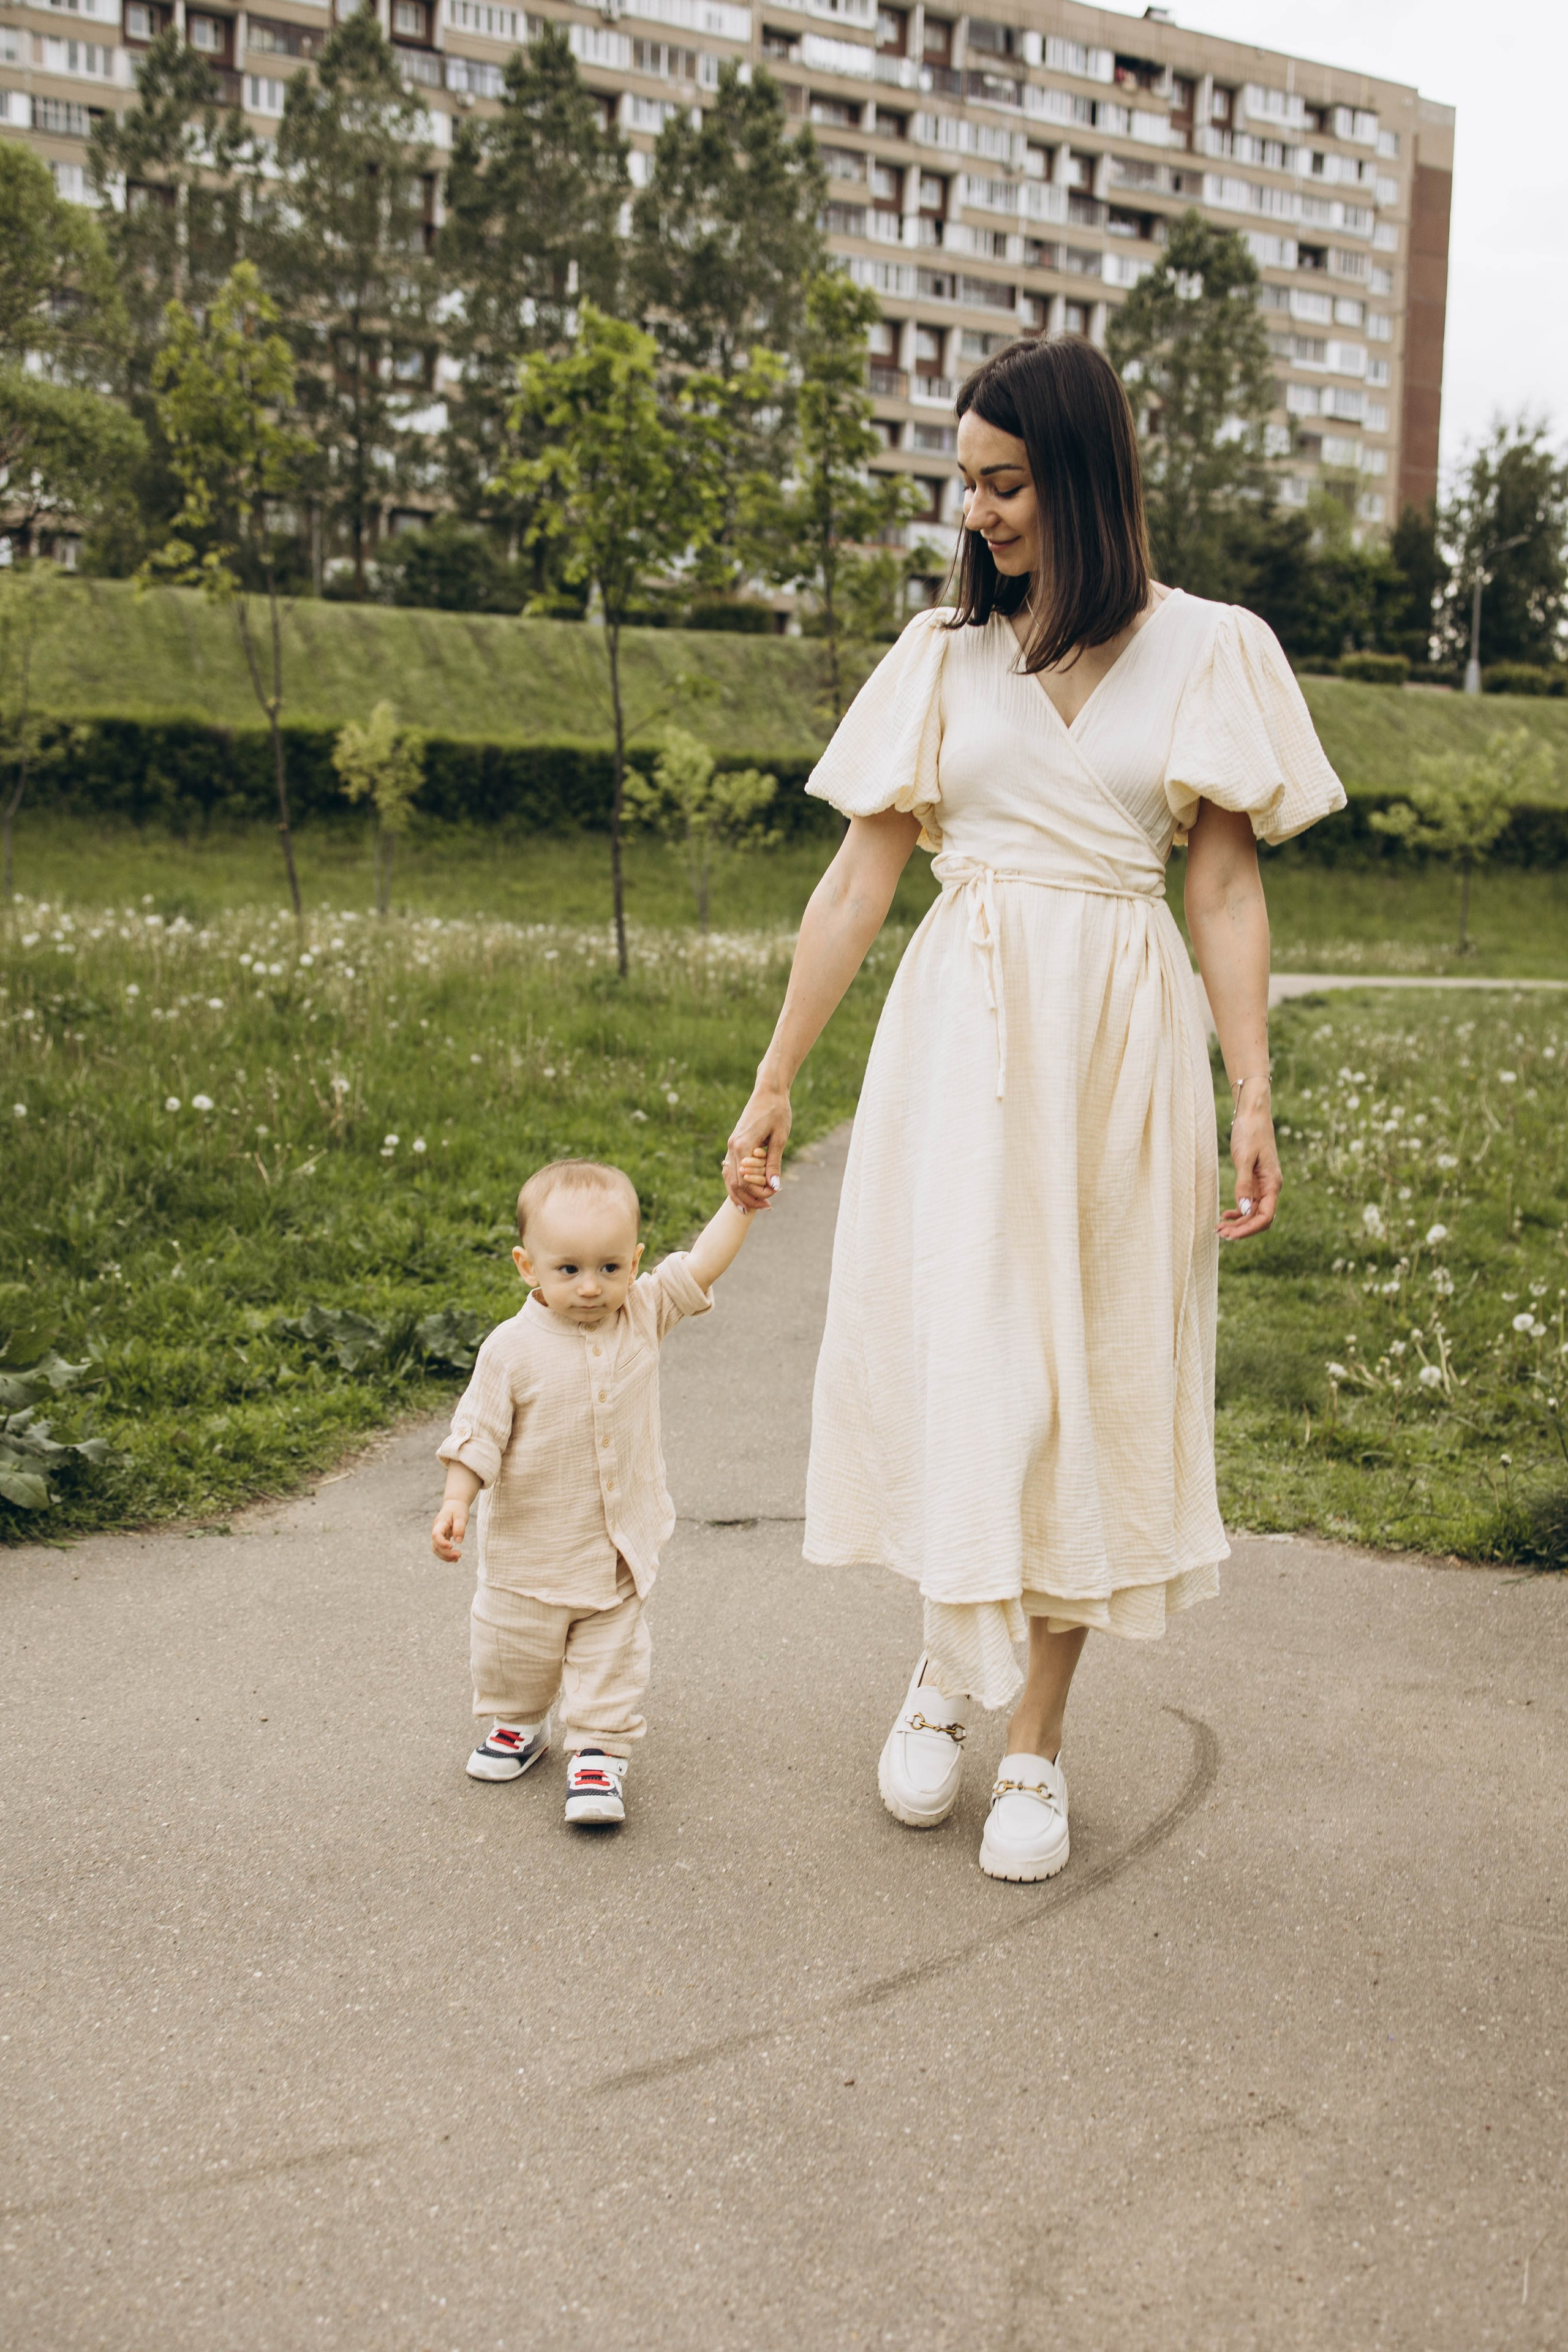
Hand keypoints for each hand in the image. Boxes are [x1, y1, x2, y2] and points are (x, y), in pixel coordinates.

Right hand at [431, 1499, 467, 1560]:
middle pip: (435, 1545)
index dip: (441, 1542)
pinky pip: (440, 1549)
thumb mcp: (461, 1516)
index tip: (451, 1546)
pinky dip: (446, 1555)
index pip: (436, 1535)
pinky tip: (455, 1559)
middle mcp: (436, 1530)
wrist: (454, 1504)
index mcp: (440, 1523)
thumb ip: (460, 1528)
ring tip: (457, 1559)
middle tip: (459, 1556)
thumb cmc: (458, 1509)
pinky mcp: (441, 1538)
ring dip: (445, 1556)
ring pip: (436, 1549)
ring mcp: (437, 1535)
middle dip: (446, 1553)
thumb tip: (459, 1542)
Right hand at [724, 1079, 790, 1209]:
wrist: (768, 1091)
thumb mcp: (780, 1139)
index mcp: (743, 1146)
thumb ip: (774, 1163)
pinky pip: (731, 1169)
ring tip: (754, 1205)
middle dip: (749, 1198)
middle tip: (766, 1206)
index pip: (745, 1181)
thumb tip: (775, 1186)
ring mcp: (731, 1146)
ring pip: (729, 1178)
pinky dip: (738, 1182)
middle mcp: (733, 1147)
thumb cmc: (777, 1112)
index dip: (758, 1193)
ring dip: (741, 1193)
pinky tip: (747, 1190)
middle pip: (734, 1183)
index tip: (774, 1196)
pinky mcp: (734, 1143)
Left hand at [1220, 1105, 1281, 1241]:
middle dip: (1242, 1229)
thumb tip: (1243, 1210)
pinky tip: (1225, 1215)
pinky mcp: (1254, 1180)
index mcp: (1272, 1183)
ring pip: (1252, 1213)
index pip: (1266, 1216)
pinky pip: (1248, 1203)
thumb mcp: (1244, 1158)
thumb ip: (1244, 1184)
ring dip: (1238, 1223)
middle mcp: (1270, 1187)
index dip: (1250, 1229)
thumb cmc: (1250, 1132)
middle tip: (1220, 1234)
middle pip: (1259, 1218)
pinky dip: (1237, 1211)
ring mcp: (1263, 1185)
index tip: (1232, 1235)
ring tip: (1219, 1228)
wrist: (1253, 1114)